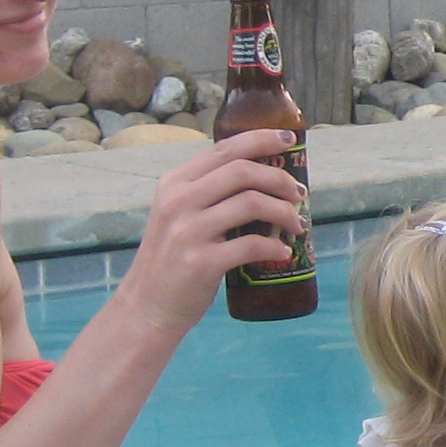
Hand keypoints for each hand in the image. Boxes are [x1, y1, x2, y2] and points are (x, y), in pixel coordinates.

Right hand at [112, 130, 307, 333]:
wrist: (146, 307)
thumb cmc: (171, 259)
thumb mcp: (178, 215)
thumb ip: (208, 193)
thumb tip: (262, 178)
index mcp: (174, 183)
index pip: (224, 149)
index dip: (261, 139)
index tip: (288, 140)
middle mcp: (178, 202)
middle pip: (243, 171)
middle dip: (280, 179)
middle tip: (299, 194)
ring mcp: (188, 231)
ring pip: (252, 203)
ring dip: (284, 212)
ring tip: (296, 224)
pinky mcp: (201, 262)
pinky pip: (252, 244)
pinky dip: (275, 247)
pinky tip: (282, 251)